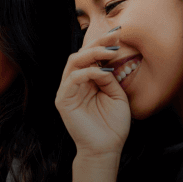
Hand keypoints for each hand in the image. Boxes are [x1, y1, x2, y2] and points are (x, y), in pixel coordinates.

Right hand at [55, 29, 130, 157]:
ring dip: (92, 54)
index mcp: (88, 82)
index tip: (119, 32)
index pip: (91, 57)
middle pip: (80, 55)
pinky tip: (103, 73)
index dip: (103, 43)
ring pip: (73, 62)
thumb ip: (110, 78)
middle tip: (115, 35)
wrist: (106, 149)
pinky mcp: (63, 101)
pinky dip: (88, 72)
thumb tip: (107, 62)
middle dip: (98, 43)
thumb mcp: (117, 95)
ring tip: (110, 51)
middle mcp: (75, 84)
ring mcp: (67, 91)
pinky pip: (72, 79)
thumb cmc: (113, 125)